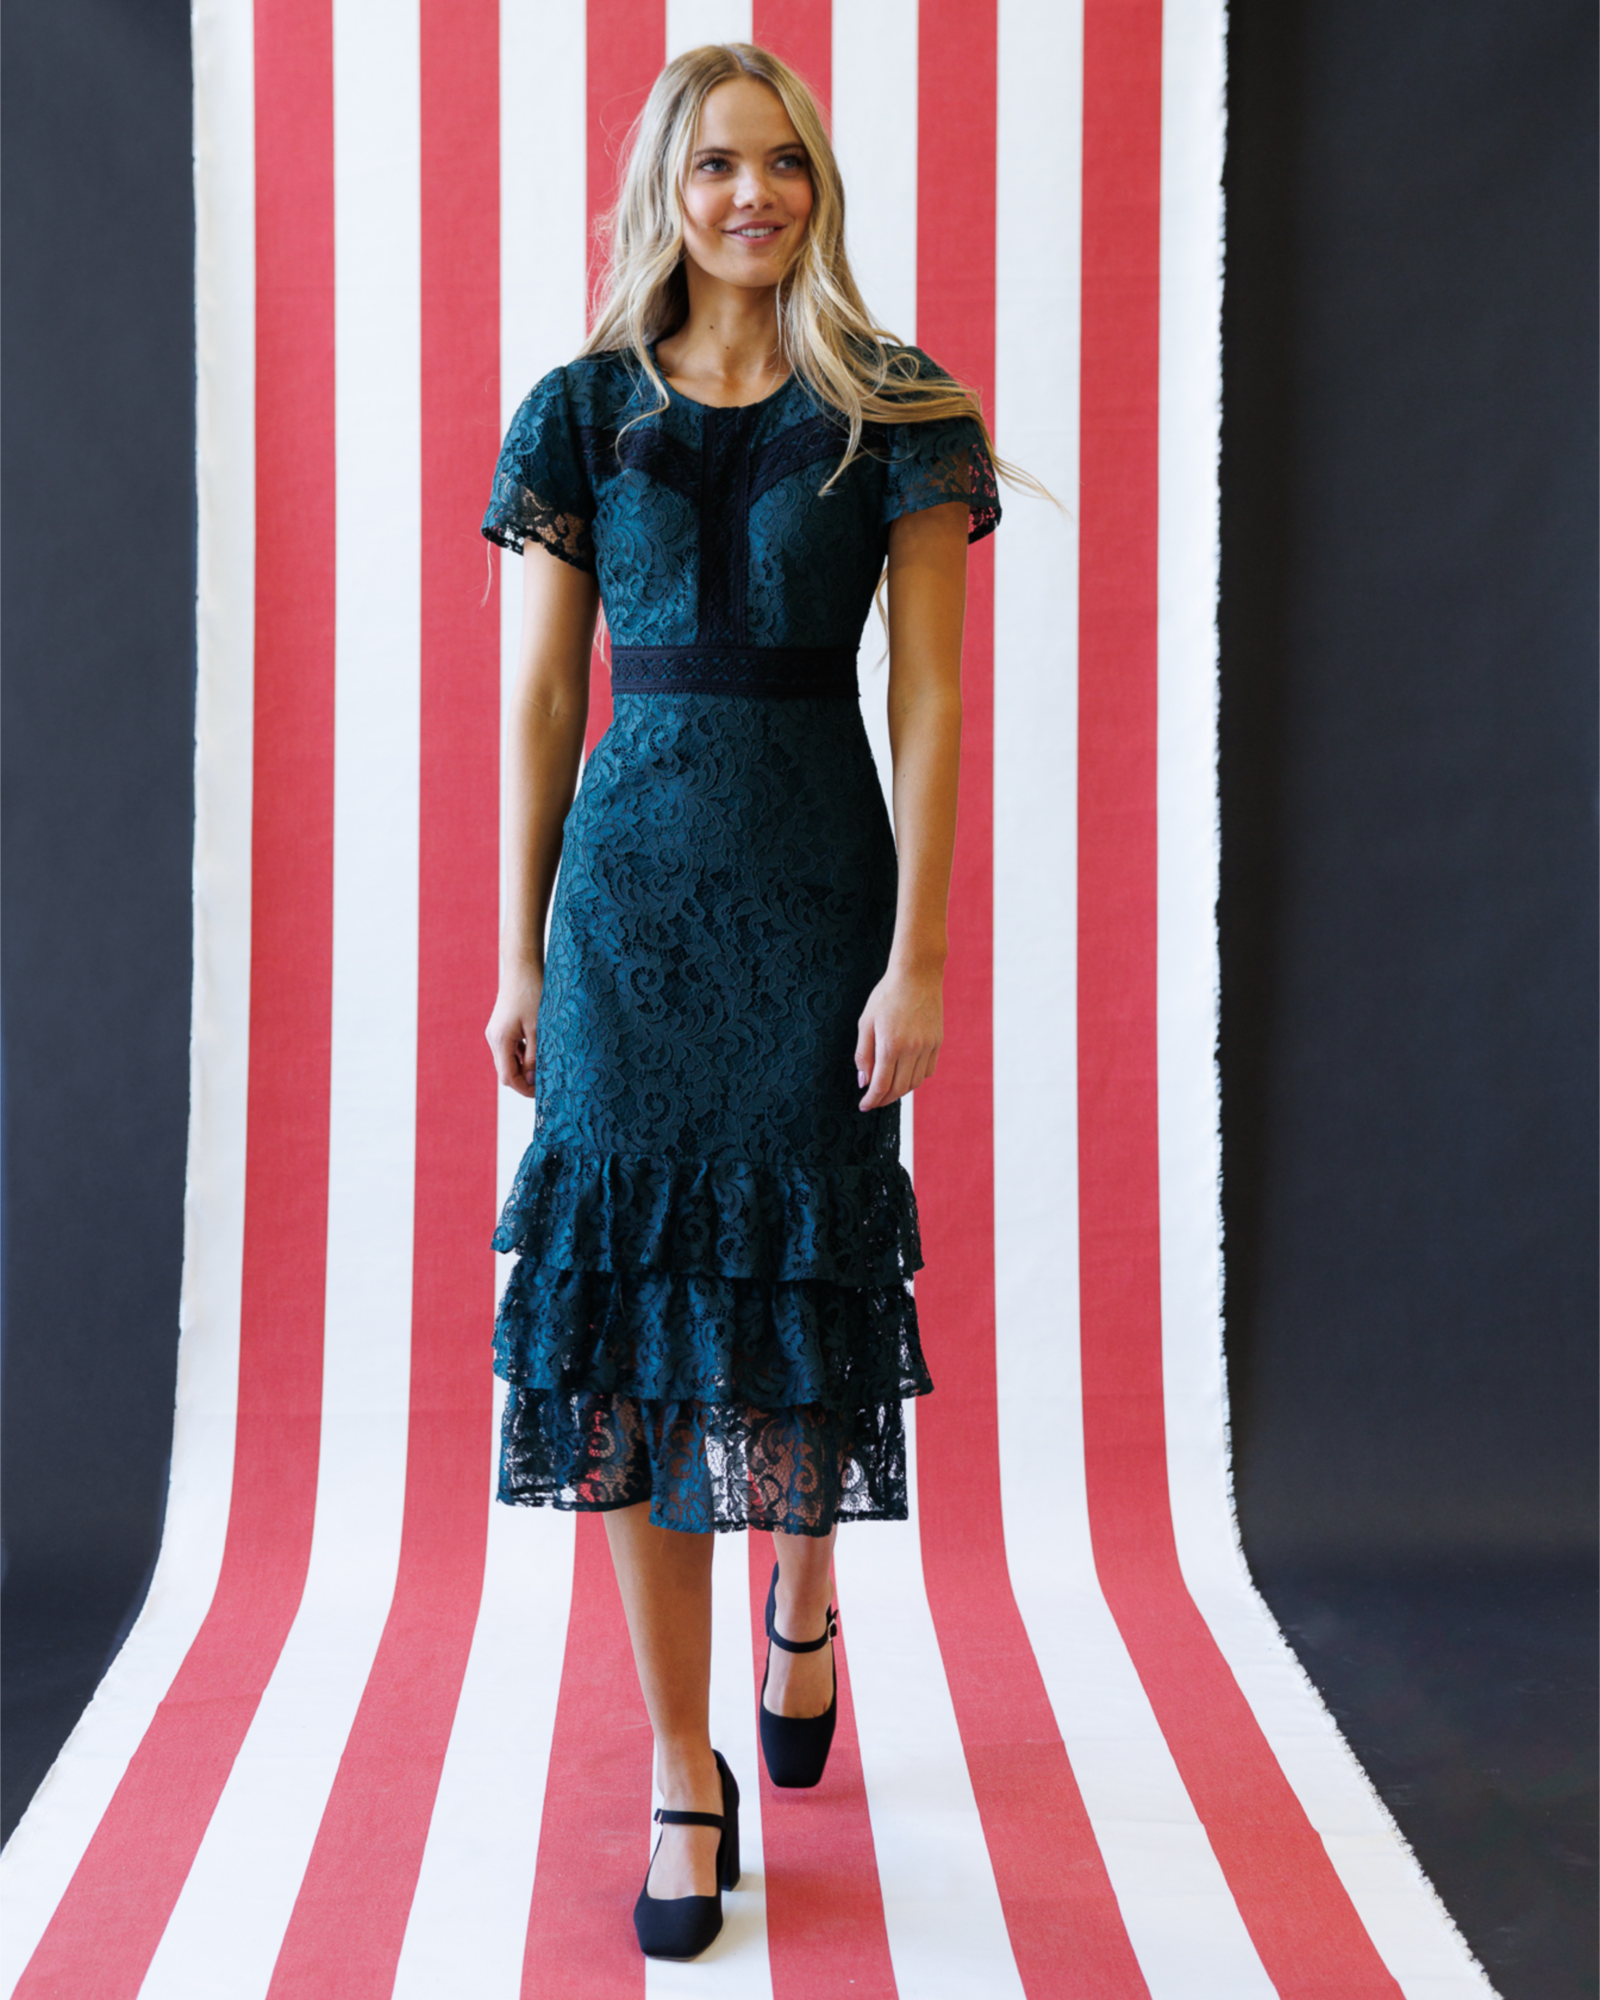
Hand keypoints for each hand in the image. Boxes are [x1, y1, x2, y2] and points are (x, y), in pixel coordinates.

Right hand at [486, 961, 543, 1097]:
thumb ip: (534, 1056)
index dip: (524, 1089)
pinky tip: (539, 1052)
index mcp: (500, 1040)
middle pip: (506, 1071)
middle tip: (547, 1084)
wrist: (522, 967)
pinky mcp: (502, 1027)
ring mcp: (496, 1033)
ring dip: (525, 1068)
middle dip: (525, 1081)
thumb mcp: (539, 1028)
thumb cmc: (532, 993)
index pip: (508, 1078)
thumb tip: (531, 1080)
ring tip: (546, 1069)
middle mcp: (494, 1038)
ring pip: (508, 1061)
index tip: (543, 1093)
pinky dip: (523, 1056)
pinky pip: (511, 1049)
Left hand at [854, 963, 943, 1110]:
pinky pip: (927, 1071)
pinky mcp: (938, 1042)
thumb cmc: (886, 996)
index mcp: (890, 1045)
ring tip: (887, 1089)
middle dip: (884, 1099)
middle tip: (874, 1101)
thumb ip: (863, 1054)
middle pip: (899, 1089)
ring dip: (900, 1091)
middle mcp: (912, 1049)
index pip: (881, 1085)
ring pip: (915, 1083)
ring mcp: (928, 1047)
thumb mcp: (866, 1022)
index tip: (863, 1106)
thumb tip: (863, 1082)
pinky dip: (915, 1079)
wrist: (917, 975)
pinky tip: (904, 1074)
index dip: (872, 1100)